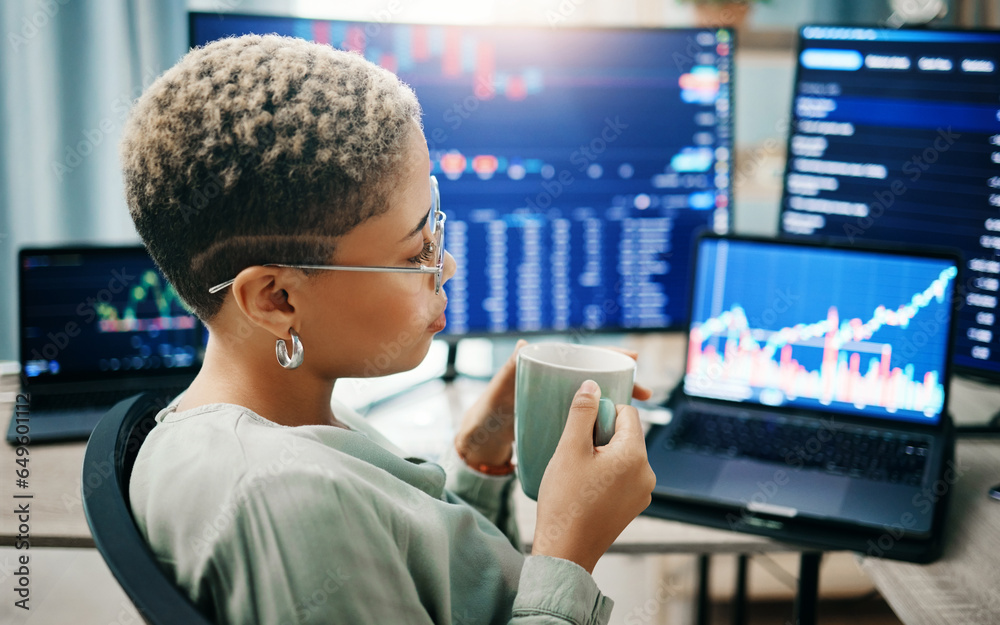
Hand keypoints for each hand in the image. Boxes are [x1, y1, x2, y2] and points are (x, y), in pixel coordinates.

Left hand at [454, 342, 653, 468]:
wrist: (480, 444)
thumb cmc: (487, 413)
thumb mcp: (499, 391)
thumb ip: (508, 371)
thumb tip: (523, 346)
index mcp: (546, 368)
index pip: (583, 357)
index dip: (609, 356)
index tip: (632, 358)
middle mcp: (556, 383)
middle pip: (596, 378)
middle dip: (622, 382)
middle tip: (644, 394)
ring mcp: (560, 405)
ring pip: (595, 400)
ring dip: (617, 404)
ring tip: (636, 414)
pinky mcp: (561, 425)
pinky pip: (588, 420)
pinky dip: (605, 423)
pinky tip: (618, 434)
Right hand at [530, 380, 655, 573]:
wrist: (566, 551)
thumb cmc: (565, 500)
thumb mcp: (569, 449)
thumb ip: (582, 413)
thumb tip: (592, 385)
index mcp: (635, 456)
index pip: (628, 414)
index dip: (603, 413)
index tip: (581, 428)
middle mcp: (647, 474)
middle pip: (627, 435)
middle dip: (602, 435)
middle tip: (576, 452)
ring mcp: (643, 493)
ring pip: (624, 456)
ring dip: (603, 455)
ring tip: (578, 472)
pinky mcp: (634, 507)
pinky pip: (623, 477)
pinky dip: (606, 474)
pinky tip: (584, 487)